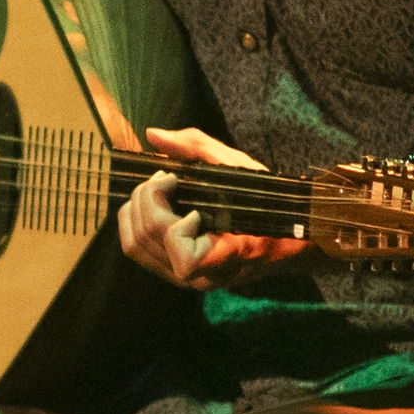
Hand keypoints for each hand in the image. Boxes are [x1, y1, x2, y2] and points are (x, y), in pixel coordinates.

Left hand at [117, 125, 308, 291]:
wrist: (280, 241)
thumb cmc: (266, 203)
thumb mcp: (239, 168)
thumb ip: (197, 148)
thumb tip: (153, 135)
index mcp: (227, 258)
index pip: (186, 259)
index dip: (178, 229)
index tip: (196, 209)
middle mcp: (201, 276)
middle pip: (148, 238)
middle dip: (148, 197)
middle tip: (167, 177)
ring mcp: (183, 278)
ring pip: (134, 245)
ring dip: (137, 206)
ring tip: (157, 188)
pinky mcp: (170, 272)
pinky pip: (135, 249)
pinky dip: (133, 219)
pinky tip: (151, 202)